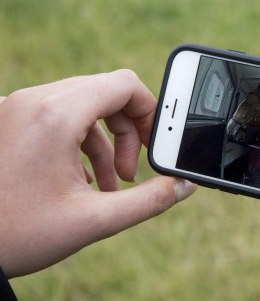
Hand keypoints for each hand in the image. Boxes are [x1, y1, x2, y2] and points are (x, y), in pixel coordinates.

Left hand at [0, 70, 196, 277]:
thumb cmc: (15, 234)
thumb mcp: (93, 221)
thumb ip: (149, 201)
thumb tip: (184, 185)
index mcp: (56, 116)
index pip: (123, 84)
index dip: (151, 109)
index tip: (155, 143)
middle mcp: (34, 102)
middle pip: (106, 93)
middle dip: (129, 131)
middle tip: (132, 169)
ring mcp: (18, 108)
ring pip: (83, 106)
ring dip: (106, 141)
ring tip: (109, 183)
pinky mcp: (11, 119)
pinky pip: (59, 116)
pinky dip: (80, 141)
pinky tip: (82, 180)